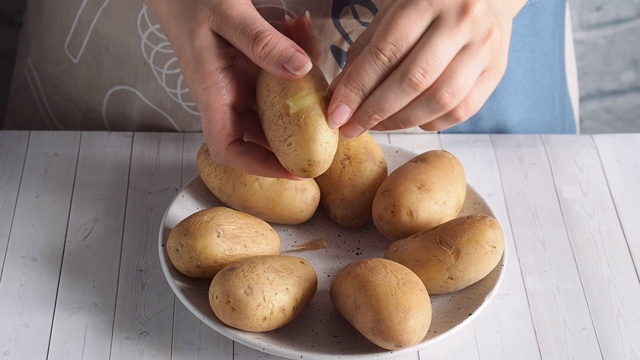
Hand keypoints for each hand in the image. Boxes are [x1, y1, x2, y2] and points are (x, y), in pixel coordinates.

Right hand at [144, 0, 316, 177]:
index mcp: (212, 91)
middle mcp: (224, 93)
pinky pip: (274, 74)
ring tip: (315, 53)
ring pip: (273, 102)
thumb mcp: (228, 15)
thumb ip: (263, 43)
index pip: (228, 148)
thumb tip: (301, 70)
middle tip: (327, 122)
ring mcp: (235, 81)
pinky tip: (301, 30)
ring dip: (300, 87)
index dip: (259, 167)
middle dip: (294, 132)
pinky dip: (294, 57)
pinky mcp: (245, 66)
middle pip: (259, 133)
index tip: (294, 171)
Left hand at [327, 0, 526, 136]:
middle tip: (351, 128)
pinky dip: (431, 122)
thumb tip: (341, 95)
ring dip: (401, 122)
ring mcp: (484, 47)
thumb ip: (367, 51)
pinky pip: (461, 110)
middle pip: (413, 80)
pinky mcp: (497, 70)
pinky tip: (411, 120)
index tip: (336, 114)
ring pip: (439, 100)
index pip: (385, 53)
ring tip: (377, 126)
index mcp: (427, 0)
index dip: (357, 89)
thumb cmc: (430, 3)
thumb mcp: (393, 12)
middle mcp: (461, 21)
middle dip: (375, 112)